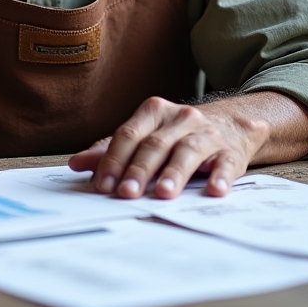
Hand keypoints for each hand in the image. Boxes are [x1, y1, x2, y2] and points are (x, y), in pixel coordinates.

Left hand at [68, 96, 270, 199]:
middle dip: (139, 170)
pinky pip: (224, 162)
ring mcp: (206, 133)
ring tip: (163, 193)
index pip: (128, 135)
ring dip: (174, 173)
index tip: (104, 185)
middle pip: (154, 144)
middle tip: (127, 194)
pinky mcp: (229, 151)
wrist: (231, 123)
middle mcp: (179, 118)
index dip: (114, 160)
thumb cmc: (178, 135)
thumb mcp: (146, 135)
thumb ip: (112, 150)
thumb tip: (76, 163)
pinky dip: (219, 176)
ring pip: (187, 151)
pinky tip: (214, 189)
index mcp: (153, 112)